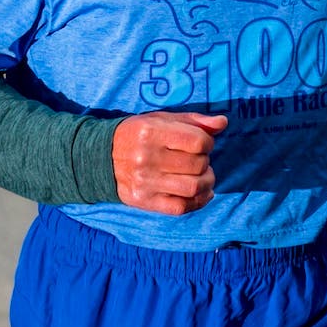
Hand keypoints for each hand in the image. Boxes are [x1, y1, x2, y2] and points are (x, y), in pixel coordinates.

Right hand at [112, 112, 227, 214]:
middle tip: (199, 159)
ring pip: (193, 187)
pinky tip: (201, 193)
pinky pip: (181, 207)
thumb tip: (223, 123)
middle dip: (206, 162)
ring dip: (206, 182)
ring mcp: (145, 182)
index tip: (201, 143)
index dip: (208, 143)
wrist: (103, 157)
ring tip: (203, 176)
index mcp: (151, 132)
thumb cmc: (139, 134)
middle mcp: (147, 158)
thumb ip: (194, 121)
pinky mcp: (144, 201)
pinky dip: (198, 201)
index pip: (198, 142)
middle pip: (197, 165)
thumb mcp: (162, 119)